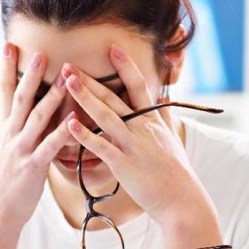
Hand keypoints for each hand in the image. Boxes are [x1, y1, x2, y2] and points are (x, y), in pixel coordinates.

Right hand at [0, 44, 72, 248]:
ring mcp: (22, 150)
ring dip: (52, 96)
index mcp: (7, 129)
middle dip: (30, 74)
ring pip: (38, 117)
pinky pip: (51, 146)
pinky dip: (64, 132)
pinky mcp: (34, 166)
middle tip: (39, 51)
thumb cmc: (7, 183)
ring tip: (64, 77)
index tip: (9, 46)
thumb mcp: (10, 151)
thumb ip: (20, 131)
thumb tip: (32, 113)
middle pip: (21, 99)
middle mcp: (12, 135)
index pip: (5, 93)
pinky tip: (75, 121)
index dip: (6, 69)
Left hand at [63, 43, 220, 236]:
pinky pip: (101, 146)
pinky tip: (69, 124)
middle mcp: (142, 127)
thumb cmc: (175, 171)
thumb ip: (164, 116)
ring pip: (106, 115)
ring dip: (86, 97)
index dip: (126, 66)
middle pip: (115, 97)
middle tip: (69, 64)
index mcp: (152, 120)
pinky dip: (85, 135)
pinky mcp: (123, 164)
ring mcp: (133, 144)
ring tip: (68, 82)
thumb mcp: (172, 138)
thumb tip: (163, 98)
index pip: (138, 86)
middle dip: (91, 79)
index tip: (112, 48)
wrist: (181, 199)